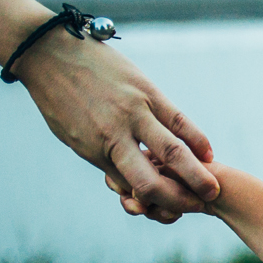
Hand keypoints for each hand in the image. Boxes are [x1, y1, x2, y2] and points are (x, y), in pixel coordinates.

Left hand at [13, 30, 218, 223]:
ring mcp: (134, 111)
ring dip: (197, 173)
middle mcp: (116, 134)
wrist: (50, 53)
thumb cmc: (58, 98)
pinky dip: (196, 138)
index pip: (131, 185)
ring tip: (213, 187)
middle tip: (201, 207)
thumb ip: (102, 156)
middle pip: (154, 177)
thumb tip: (127, 178)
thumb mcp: (73, 136)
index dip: (154, 201)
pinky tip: (207, 153)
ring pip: (173, 150)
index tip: (170, 209)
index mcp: (95, 149)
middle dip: (180, 198)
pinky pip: (177, 119)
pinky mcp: (147, 90)